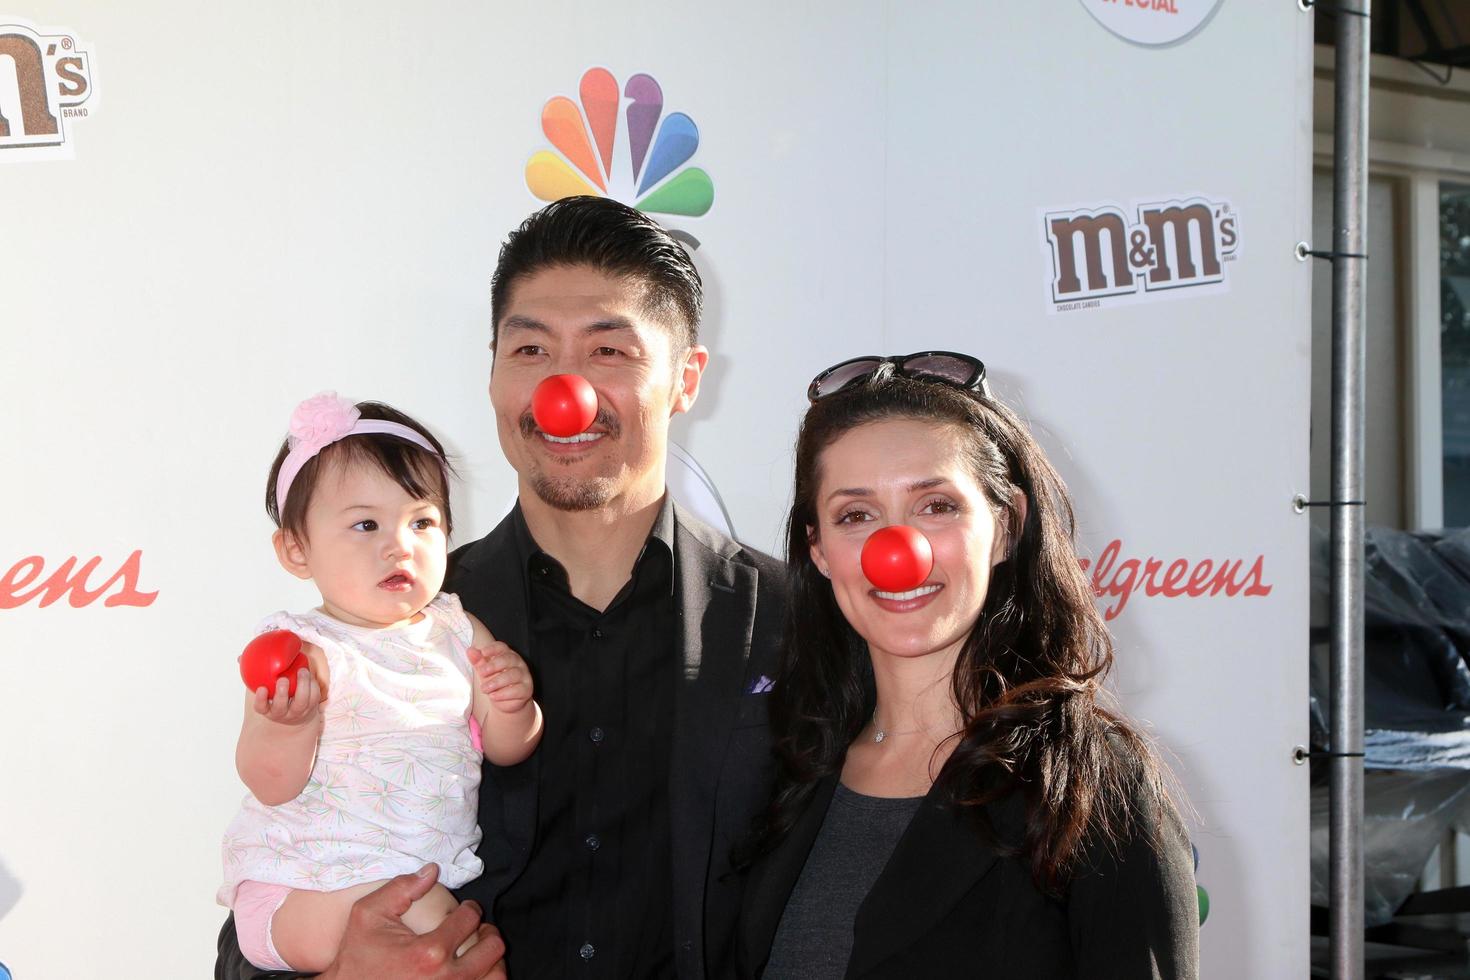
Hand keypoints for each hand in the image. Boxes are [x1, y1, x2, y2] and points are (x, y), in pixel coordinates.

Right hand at [249, 667, 320, 727]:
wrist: (296, 712)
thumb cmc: (275, 694)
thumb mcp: (264, 687)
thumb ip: (254, 673)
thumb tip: (240, 657)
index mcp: (267, 709)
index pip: (261, 707)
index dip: (260, 699)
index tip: (261, 688)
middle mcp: (282, 713)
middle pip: (281, 707)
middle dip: (282, 694)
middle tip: (283, 679)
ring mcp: (297, 712)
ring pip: (301, 702)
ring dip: (302, 685)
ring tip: (302, 671)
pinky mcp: (311, 708)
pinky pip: (314, 697)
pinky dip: (313, 685)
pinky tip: (309, 673)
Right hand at [318, 864, 506, 978]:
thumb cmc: (357, 957)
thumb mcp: (368, 915)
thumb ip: (400, 888)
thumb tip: (432, 870)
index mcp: (429, 952)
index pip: (470, 918)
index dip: (470, 908)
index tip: (464, 910)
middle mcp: (445, 978)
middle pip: (493, 948)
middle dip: (488, 932)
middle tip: (477, 929)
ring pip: (496, 976)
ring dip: (493, 960)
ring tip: (479, 952)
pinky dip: (484, 978)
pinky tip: (472, 972)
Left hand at [467, 643, 533, 713]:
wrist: (506, 702)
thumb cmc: (496, 683)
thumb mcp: (485, 672)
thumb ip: (478, 662)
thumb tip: (470, 650)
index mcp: (507, 655)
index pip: (502, 647)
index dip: (493, 649)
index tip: (483, 653)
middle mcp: (518, 663)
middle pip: (509, 659)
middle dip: (494, 665)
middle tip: (482, 672)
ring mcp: (524, 676)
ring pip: (513, 674)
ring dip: (497, 682)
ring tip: (484, 689)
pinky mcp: (526, 689)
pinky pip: (517, 690)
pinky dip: (504, 693)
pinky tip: (493, 696)